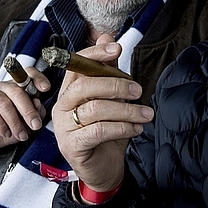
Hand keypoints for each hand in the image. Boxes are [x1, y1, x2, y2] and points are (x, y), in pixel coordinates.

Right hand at [0, 66, 50, 149]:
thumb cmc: (5, 128)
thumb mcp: (24, 123)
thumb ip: (34, 114)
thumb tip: (38, 105)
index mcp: (17, 87)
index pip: (28, 74)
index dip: (38, 78)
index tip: (46, 88)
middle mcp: (3, 86)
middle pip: (18, 92)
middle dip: (29, 111)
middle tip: (35, 125)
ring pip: (5, 103)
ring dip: (15, 122)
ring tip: (21, 135)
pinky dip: (1, 125)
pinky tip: (6, 133)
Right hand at [53, 35, 152, 192]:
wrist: (104, 170)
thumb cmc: (107, 133)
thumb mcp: (111, 100)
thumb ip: (108, 70)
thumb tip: (109, 38)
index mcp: (69, 91)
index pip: (76, 65)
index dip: (95, 53)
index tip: (117, 49)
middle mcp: (61, 106)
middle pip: (84, 85)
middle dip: (116, 84)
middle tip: (138, 90)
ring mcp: (63, 127)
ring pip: (95, 109)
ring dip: (126, 110)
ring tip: (145, 114)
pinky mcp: (72, 146)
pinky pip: (99, 130)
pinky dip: (122, 128)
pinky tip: (136, 129)